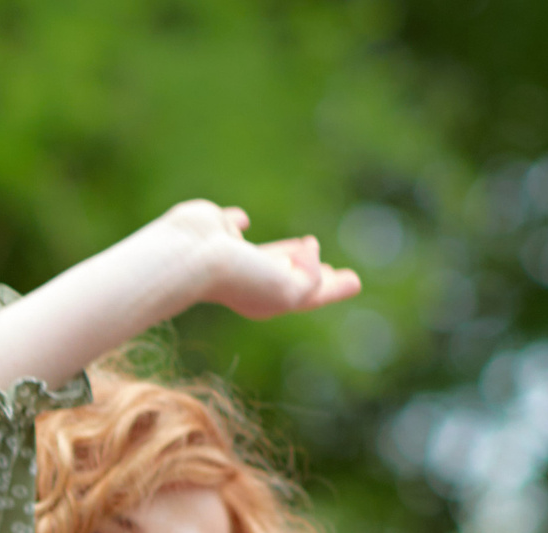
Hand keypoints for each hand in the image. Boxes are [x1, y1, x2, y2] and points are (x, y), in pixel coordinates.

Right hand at [167, 204, 361, 319]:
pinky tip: (242, 219)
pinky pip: (233, 223)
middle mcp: (253, 279)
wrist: (192, 256)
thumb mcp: (289, 288)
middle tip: (334, 273)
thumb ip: (309, 278)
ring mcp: (234, 255)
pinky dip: (238, 222)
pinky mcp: (217, 229)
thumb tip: (307, 251)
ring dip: (288, 253)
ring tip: (305, 246)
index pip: (311, 292)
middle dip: (313, 275)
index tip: (355, 282)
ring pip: (268, 252)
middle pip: (292, 275)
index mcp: (271, 298)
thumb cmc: (241, 277)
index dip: (333, 288)